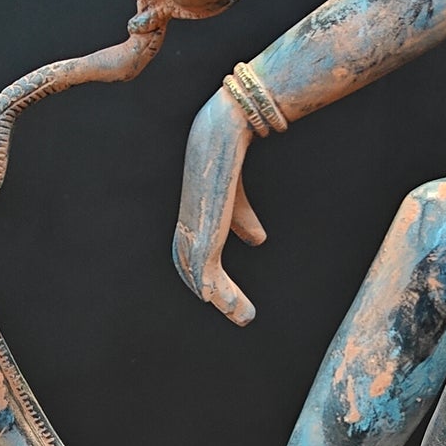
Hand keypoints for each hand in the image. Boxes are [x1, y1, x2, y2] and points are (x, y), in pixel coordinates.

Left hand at [173, 88, 266, 322]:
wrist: (225, 129)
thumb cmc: (232, 152)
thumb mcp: (237, 194)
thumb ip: (242, 217)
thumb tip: (257, 242)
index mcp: (194, 211)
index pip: (191, 250)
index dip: (204, 274)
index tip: (222, 295)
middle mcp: (188, 218)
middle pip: (188, 265)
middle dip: (210, 291)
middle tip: (235, 312)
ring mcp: (194, 221)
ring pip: (197, 271)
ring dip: (221, 298)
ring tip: (243, 316)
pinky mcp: (204, 222)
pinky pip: (205, 265)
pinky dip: (217, 288)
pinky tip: (228, 303)